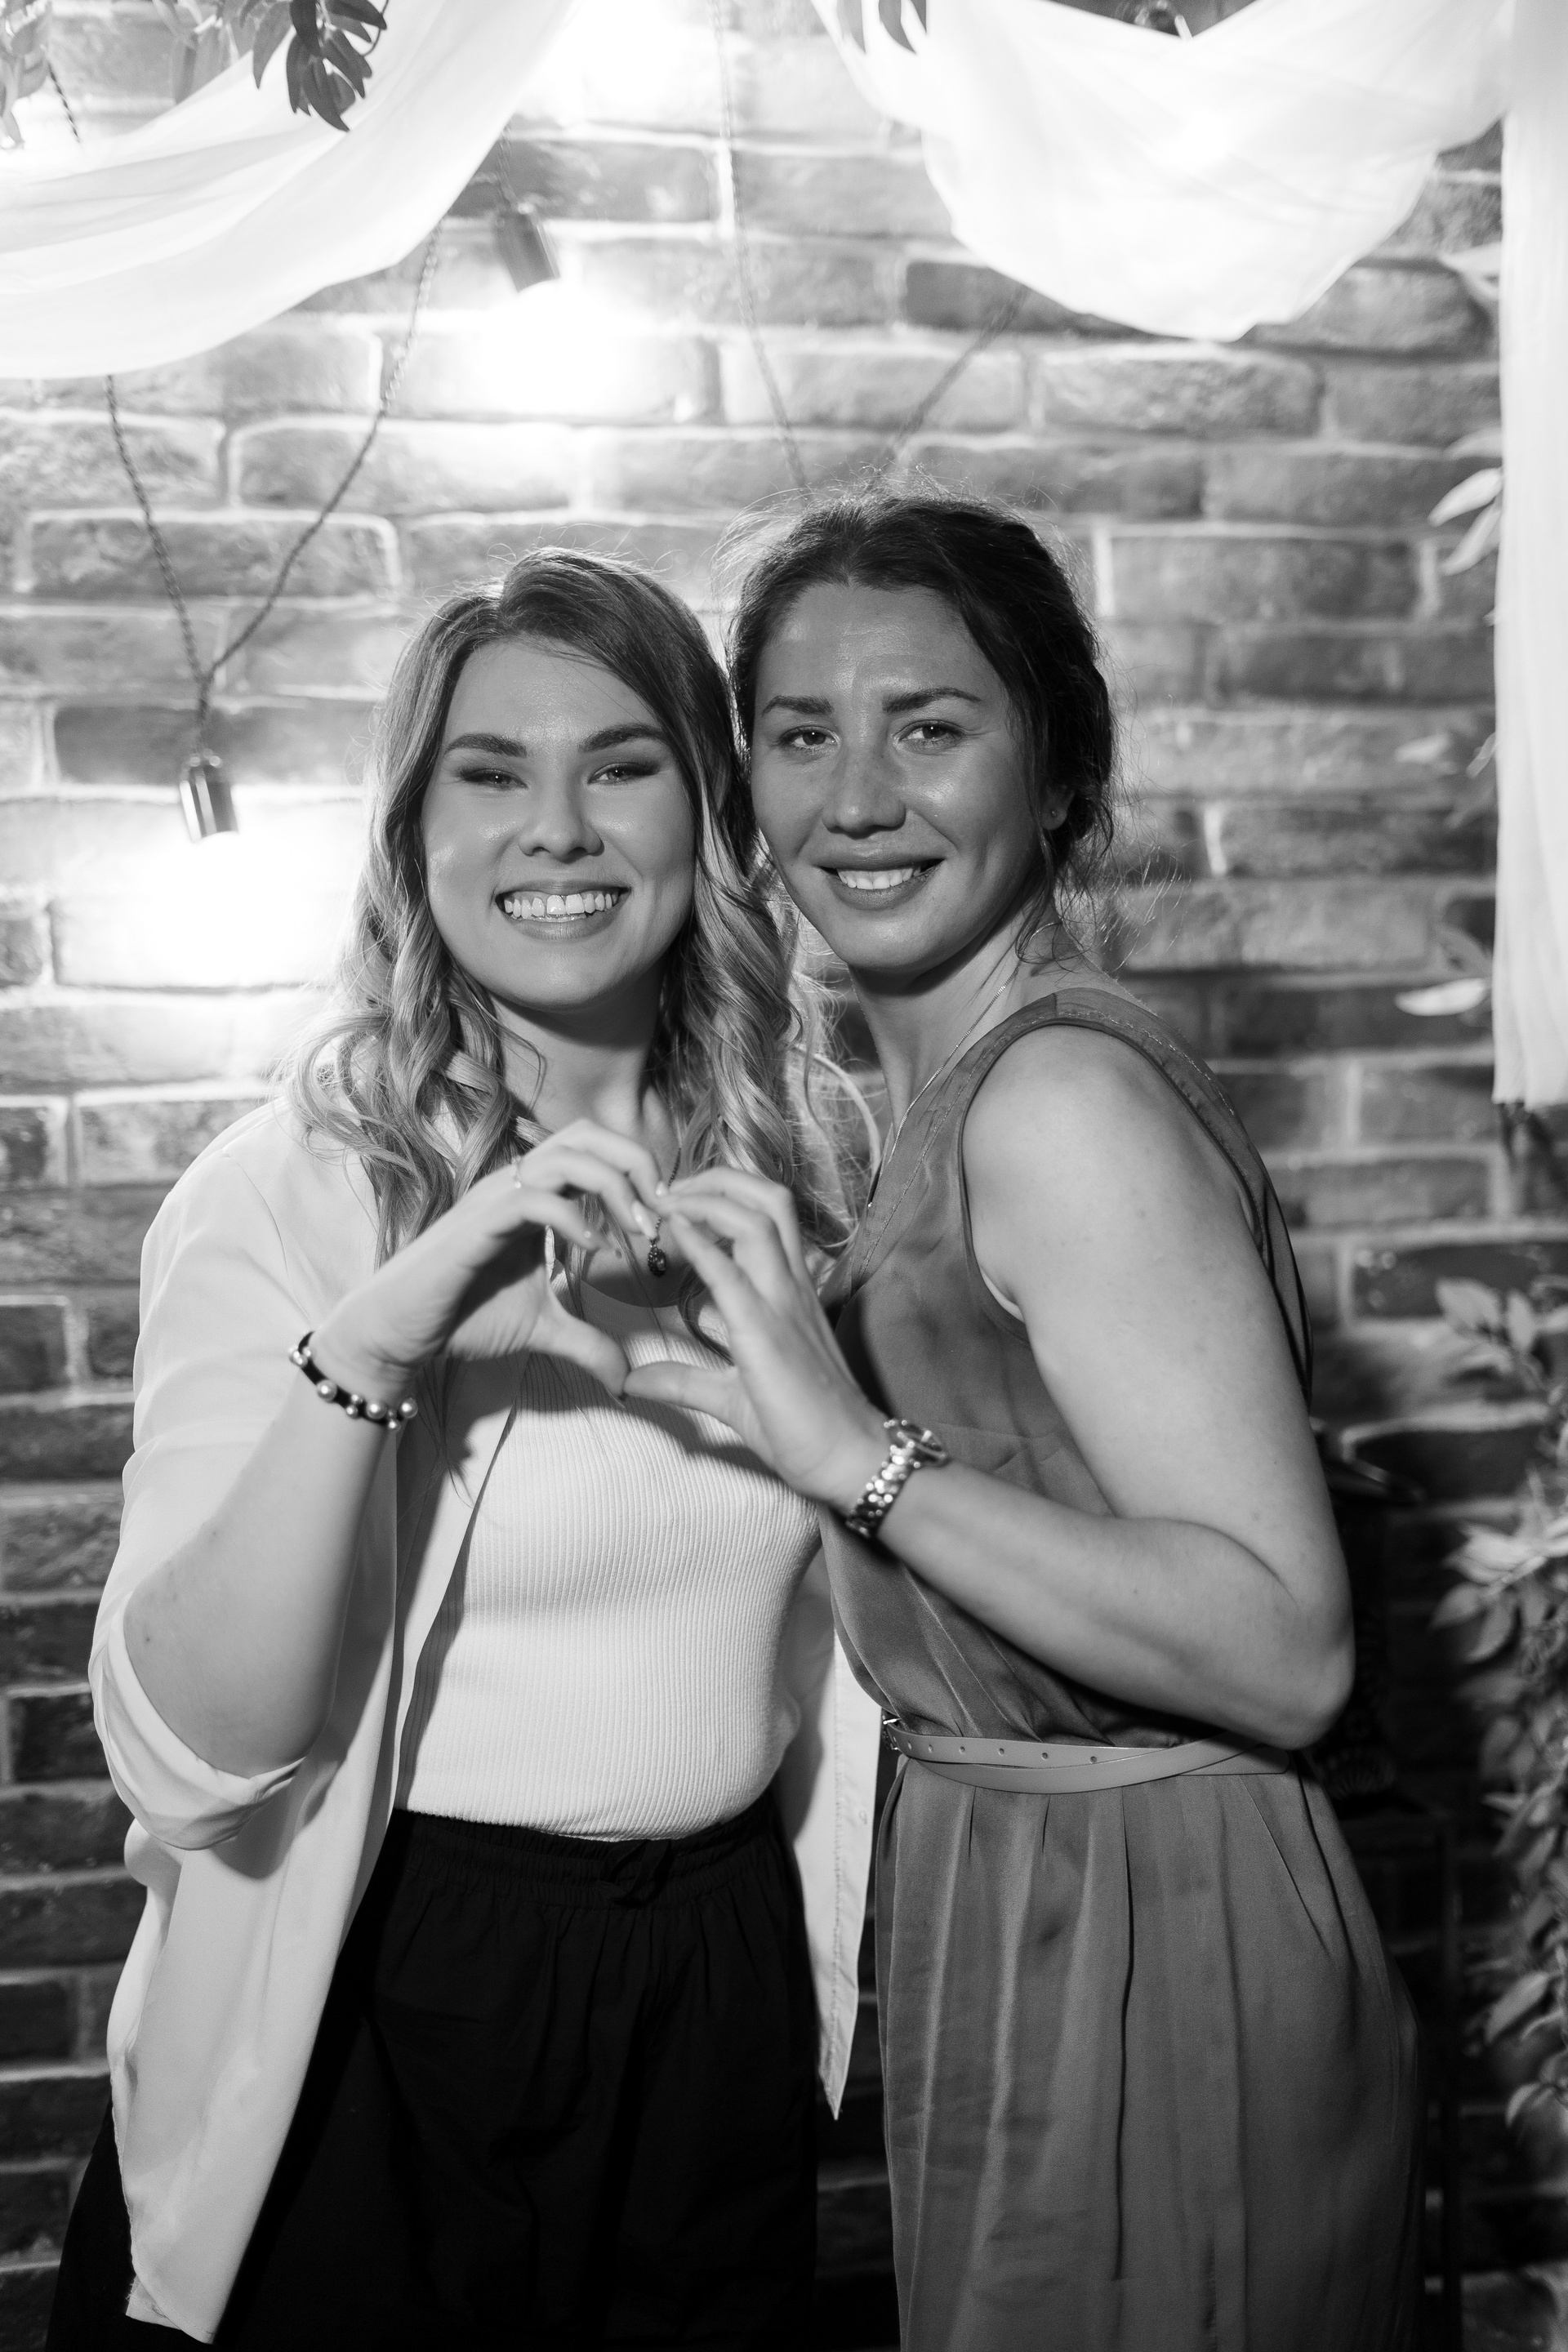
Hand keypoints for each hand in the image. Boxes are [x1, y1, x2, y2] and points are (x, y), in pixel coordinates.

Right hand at [313, 1121, 665, 1401]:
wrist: (402, 1333)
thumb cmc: (463, 1318)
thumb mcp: (543, 1330)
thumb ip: (588, 1343)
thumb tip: (626, 1377)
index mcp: (536, 1194)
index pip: (596, 1150)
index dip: (639, 1173)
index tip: (665, 1220)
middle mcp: (517, 1183)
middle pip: (590, 1134)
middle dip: (637, 1163)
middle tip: (663, 1215)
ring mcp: (496, 1198)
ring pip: (567, 1156)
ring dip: (616, 1187)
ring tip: (638, 1232)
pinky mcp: (478, 1225)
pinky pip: (533, 1199)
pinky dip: (573, 1218)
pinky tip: (595, 1250)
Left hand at [620, 1169, 886, 1506]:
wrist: (847, 1459)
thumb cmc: (802, 1427)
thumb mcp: (730, 1397)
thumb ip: (683, 1382)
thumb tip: (631, 1382)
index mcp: (787, 1293)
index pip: (764, 1217)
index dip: (721, 1194)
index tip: (675, 1199)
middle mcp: (790, 1287)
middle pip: (766, 1199)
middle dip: (716, 1178)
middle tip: (667, 1187)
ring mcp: (783, 1304)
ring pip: (756, 1219)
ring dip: (706, 1198)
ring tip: (665, 1199)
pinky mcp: (767, 1332)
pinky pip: (733, 1273)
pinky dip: (701, 1243)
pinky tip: (673, 1229)